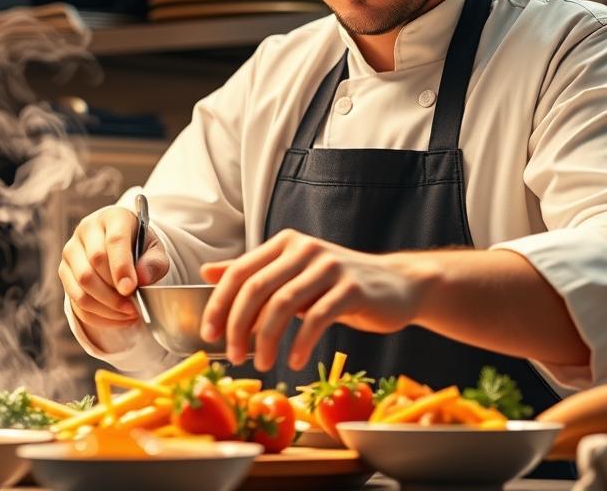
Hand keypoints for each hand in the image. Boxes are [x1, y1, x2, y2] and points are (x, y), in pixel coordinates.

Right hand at [59, 204, 169, 332]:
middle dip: (114, 292)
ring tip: (128, 313)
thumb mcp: (155, 250)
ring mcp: (71, 251)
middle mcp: (86, 230)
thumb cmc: (140, 247)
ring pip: (81, 284)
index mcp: (113, 218)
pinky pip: (76, 300)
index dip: (122, 267)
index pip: (114, 241)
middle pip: (94, 264)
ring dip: (106, 306)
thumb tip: (142, 278)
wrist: (121, 246)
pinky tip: (117, 318)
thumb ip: (154, 262)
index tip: (130, 289)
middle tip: (135, 307)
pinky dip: (97, 315)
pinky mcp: (64, 271)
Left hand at [199, 229, 422, 370]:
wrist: (399, 285)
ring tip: (262, 364)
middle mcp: (304, 249)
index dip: (219, 304)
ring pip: (284, 303)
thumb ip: (254, 273)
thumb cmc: (339, 285)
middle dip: (238, 325)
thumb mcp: (293, 275)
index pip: (240, 272)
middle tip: (233, 356)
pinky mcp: (353, 288)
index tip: (208, 334)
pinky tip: (293, 361)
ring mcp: (330, 266)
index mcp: (284, 243)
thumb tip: (207, 272)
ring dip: (267, 339)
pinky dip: (300, 343)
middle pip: (257, 288)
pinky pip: (318, 318)